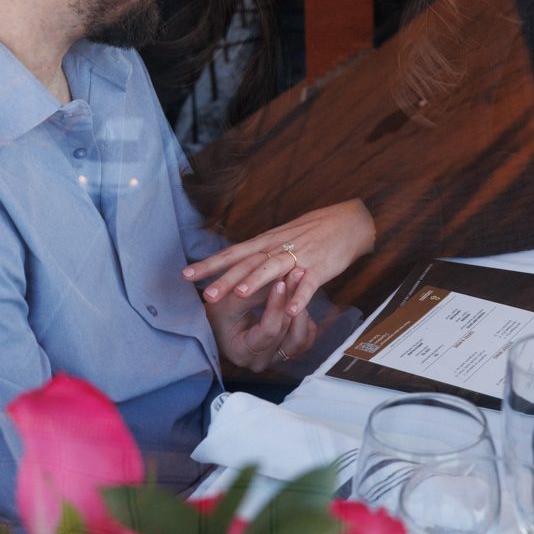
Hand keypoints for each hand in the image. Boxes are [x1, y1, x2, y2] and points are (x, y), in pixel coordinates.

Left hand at [184, 200, 375, 318]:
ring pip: (273, 270)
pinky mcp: (320, 268)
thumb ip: (260, 254)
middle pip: (247, 263)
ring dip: (256, 282)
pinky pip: (308, 285)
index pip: (233, 253)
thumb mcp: (281, 239)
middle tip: (206, 295)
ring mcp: (299, 257)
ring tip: (240, 296)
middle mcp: (278, 248)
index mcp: (267, 242)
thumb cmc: (312, 232)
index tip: (185, 274)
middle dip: (226, 279)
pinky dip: (299, 298)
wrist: (348, 222)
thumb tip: (237, 266)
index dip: (209, 264)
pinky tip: (290, 311)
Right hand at [206, 268, 317, 375]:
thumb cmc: (218, 312)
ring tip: (299, 285)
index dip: (276, 306)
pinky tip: (298, 301)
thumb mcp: (229, 300)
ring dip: (301, 310)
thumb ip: (253, 291)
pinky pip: (305, 339)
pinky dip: (304, 320)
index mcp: (242, 353)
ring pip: (300, 338)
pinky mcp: (285, 353)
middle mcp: (260, 362)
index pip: (268, 331)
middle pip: (286, 332)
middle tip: (295, 273)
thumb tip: (279, 275)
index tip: (280, 282)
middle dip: (291, 301)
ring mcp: (274, 359)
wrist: (218, 323)